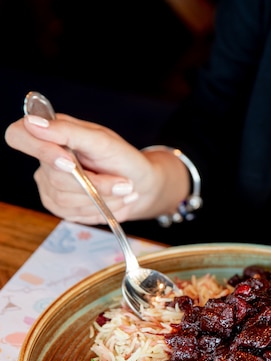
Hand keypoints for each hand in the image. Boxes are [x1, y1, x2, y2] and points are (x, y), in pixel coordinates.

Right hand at [4, 113, 189, 223]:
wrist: (140, 185)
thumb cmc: (122, 159)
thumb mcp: (101, 140)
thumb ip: (68, 132)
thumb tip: (34, 123)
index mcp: (51, 136)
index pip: (19, 136)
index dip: (39, 149)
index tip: (69, 161)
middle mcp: (45, 162)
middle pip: (55, 179)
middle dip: (95, 184)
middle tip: (123, 182)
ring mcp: (50, 187)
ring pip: (67, 201)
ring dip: (102, 199)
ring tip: (123, 190)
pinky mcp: (60, 208)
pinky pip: (74, 215)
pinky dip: (100, 210)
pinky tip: (113, 201)